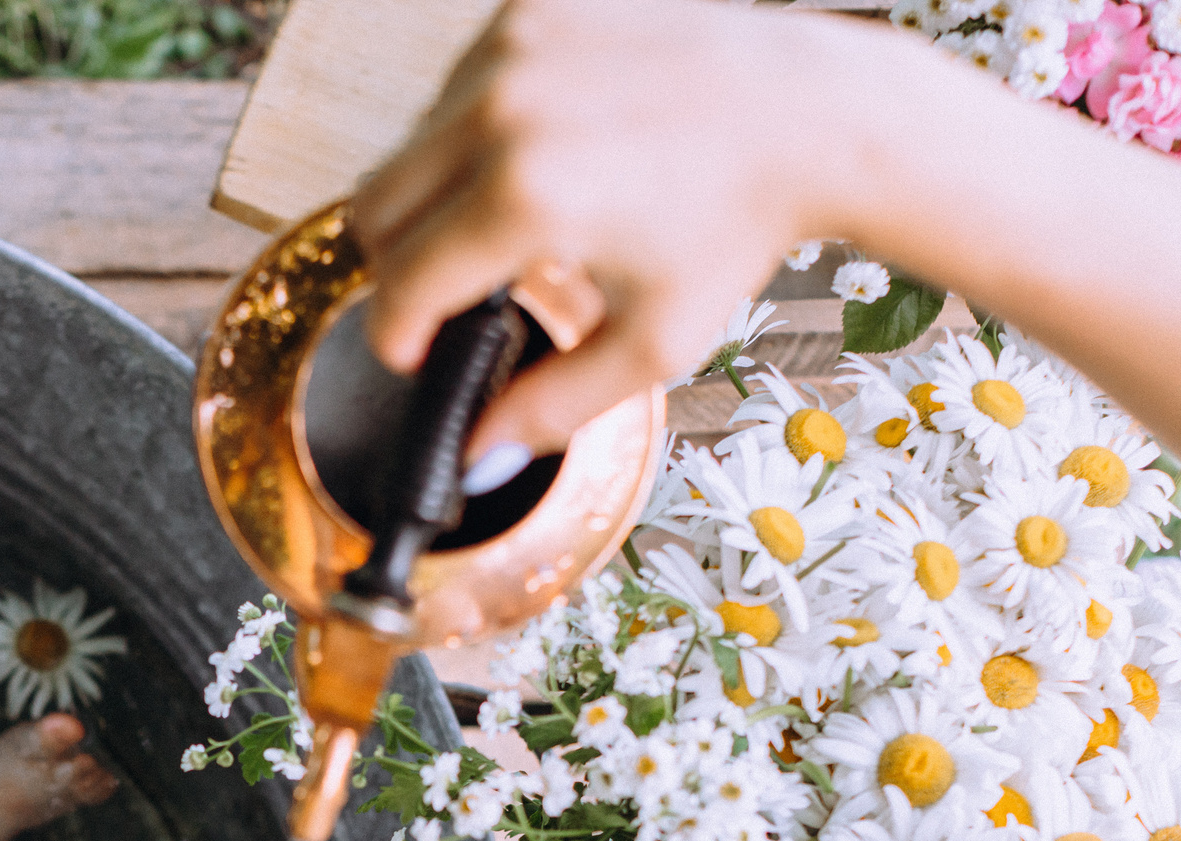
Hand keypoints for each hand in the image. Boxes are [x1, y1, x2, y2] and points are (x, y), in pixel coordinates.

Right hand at [354, 0, 898, 460]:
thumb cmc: (738, 224)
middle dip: (399, 269)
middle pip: (373, 211)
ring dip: (435, 198)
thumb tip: (478, 456)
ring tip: (512, 225)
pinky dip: (473, 135)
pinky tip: (538, 157)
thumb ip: (551, 408)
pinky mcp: (527, 11)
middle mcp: (504, 110)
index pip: (401, 283)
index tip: (414, 354)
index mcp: (526, 197)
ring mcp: (511, 48)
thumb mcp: (652, 341)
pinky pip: (452, 90)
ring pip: (405, 149)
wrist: (807, 113)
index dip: (396, 336)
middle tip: (450, 297)